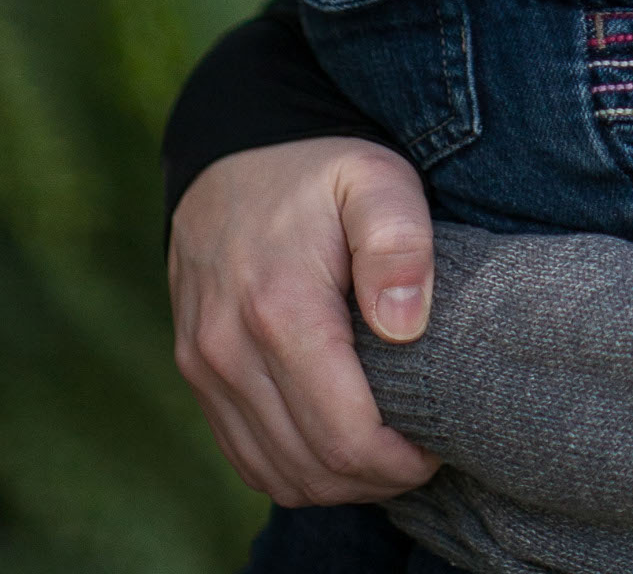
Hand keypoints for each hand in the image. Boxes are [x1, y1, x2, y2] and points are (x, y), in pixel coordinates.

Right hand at [168, 138, 439, 504]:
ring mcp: (204, 366)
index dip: (399, 461)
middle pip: (312, 466)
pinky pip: (244, 455)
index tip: (438, 445)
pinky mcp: (195, 371)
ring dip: (336, 483)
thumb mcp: (375, 178)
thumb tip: (404, 326)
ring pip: (275, 473)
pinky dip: (293, 469)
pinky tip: (335, 448)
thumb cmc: (318, 168)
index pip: (344, 435)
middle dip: (375, 479)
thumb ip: (398, 242)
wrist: (231, 150)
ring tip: (385, 455)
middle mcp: (229, 349)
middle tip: (421, 454)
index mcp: (281, 308)